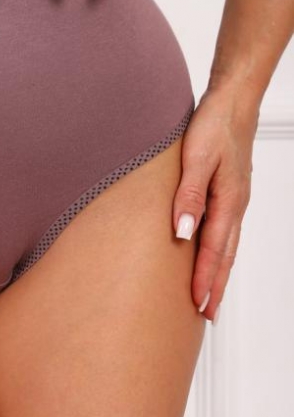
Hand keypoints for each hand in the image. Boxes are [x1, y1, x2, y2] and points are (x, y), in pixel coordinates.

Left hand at [172, 86, 257, 322]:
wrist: (233, 101)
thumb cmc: (214, 124)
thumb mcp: (196, 158)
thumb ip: (188, 196)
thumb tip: (182, 232)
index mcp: (228, 201)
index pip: (213, 251)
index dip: (204, 279)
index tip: (196, 305)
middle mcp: (235, 205)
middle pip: (225, 256)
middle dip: (215, 286)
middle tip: (206, 315)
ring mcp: (235, 200)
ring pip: (227, 246)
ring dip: (218, 273)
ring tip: (208, 295)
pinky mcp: (230, 193)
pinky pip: (225, 232)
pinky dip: (219, 252)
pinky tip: (210, 257)